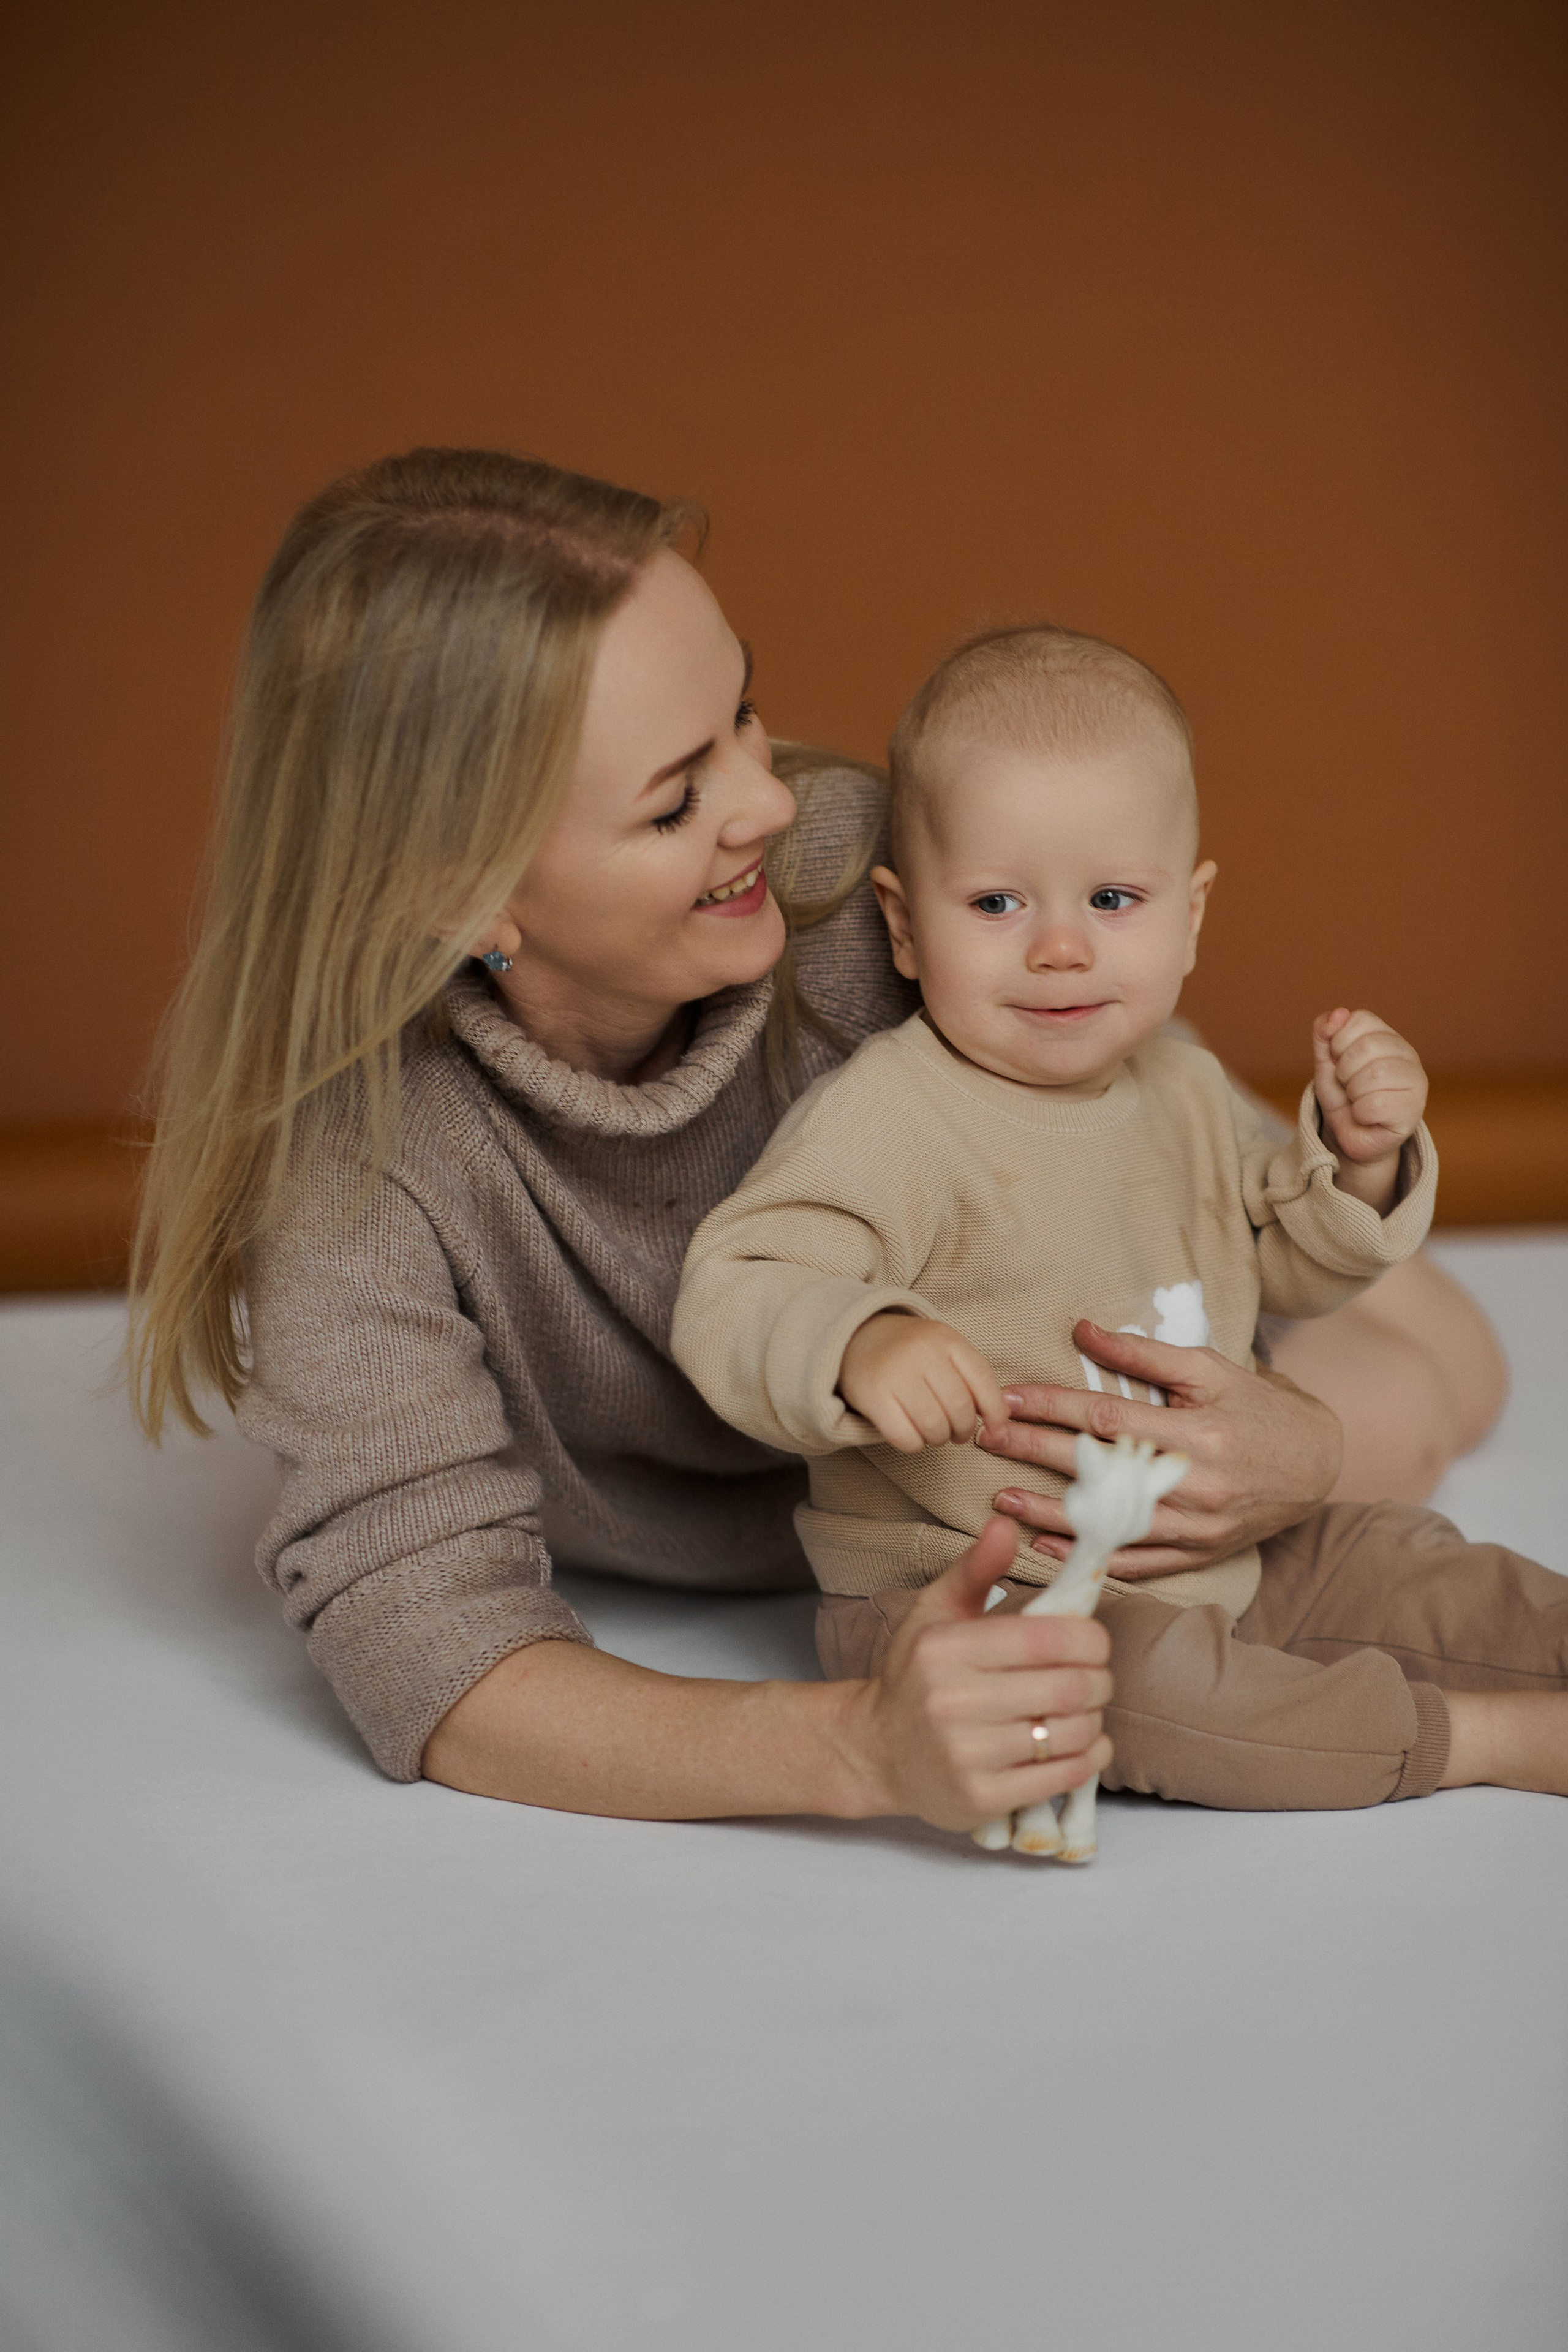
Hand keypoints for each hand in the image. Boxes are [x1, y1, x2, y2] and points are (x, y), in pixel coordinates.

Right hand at [839, 1311, 1009, 1453]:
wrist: (854, 1337)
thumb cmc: (909, 1351)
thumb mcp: (942, 1348)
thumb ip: (970, 1376)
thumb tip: (999, 1420)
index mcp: (945, 1338)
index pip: (982, 1379)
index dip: (994, 1410)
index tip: (994, 1427)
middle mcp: (921, 1352)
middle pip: (959, 1408)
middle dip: (963, 1430)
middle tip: (957, 1434)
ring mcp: (896, 1373)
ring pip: (934, 1425)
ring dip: (938, 1439)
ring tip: (934, 1434)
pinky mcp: (872, 1396)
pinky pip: (905, 1436)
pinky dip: (914, 1445)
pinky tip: (911, 1436)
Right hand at [848, 1518, 1112, 1829]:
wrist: (873, 1750)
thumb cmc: (913, 1676)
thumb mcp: (934, 1613)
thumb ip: (975, 1568)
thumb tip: (1005, 1524)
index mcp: (947, 1649)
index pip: (1051, 1639)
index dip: (1091, 1639)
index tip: (1092, 1642)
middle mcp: (954, 1702)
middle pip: (1071, 1688)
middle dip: (1099, 1680)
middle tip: (1095, 1677)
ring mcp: (967, 1755)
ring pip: (1073, 1732)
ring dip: (1095, 1719)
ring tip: (1082, 1710)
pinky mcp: (981, 1798)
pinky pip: (1065, 1775)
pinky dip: (1090, 1756)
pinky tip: (1083, 1742)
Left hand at [977, 1320, 1341, 1577]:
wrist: (1317, 1463)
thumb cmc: (1258, 1407)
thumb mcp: (1209, 1369)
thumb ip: (1143, 1353)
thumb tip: (1081, 1330)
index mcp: (1197, 1432)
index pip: (1108, 1417)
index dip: (1052, 1407)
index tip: (1007, 1398)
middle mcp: (1194, 1484)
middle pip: (1099, 1469)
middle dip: (1034, 1451)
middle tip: (985, 1438)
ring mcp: (1195, 1527)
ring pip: (1109, 1523)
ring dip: (1048, 1513)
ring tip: (999, 1499)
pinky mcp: (1197, 1554)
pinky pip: (1134, 1563)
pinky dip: (1088, 1554)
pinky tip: (1046, 1545)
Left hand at [1312, 1007, 1427, 1207]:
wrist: (1350, 1136)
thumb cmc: (1343, 1097)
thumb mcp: (1326, 1063)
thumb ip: (1325, 1035)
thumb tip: (1337, 1013)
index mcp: (1388, 1037)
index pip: (1360, 1020)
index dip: (1338, 1042)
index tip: (1338, 1062)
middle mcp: (1408, 1055)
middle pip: (1366, 1047)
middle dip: (1344, 1071)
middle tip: (1348, 1086)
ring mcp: (1416, 1082)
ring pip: (1373, 1075)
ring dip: (1352, 1093)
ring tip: (1358, 1101)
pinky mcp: (1414, 1111)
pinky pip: (1375, 1105)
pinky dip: (1360, 1114)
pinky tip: (1367, 1117)